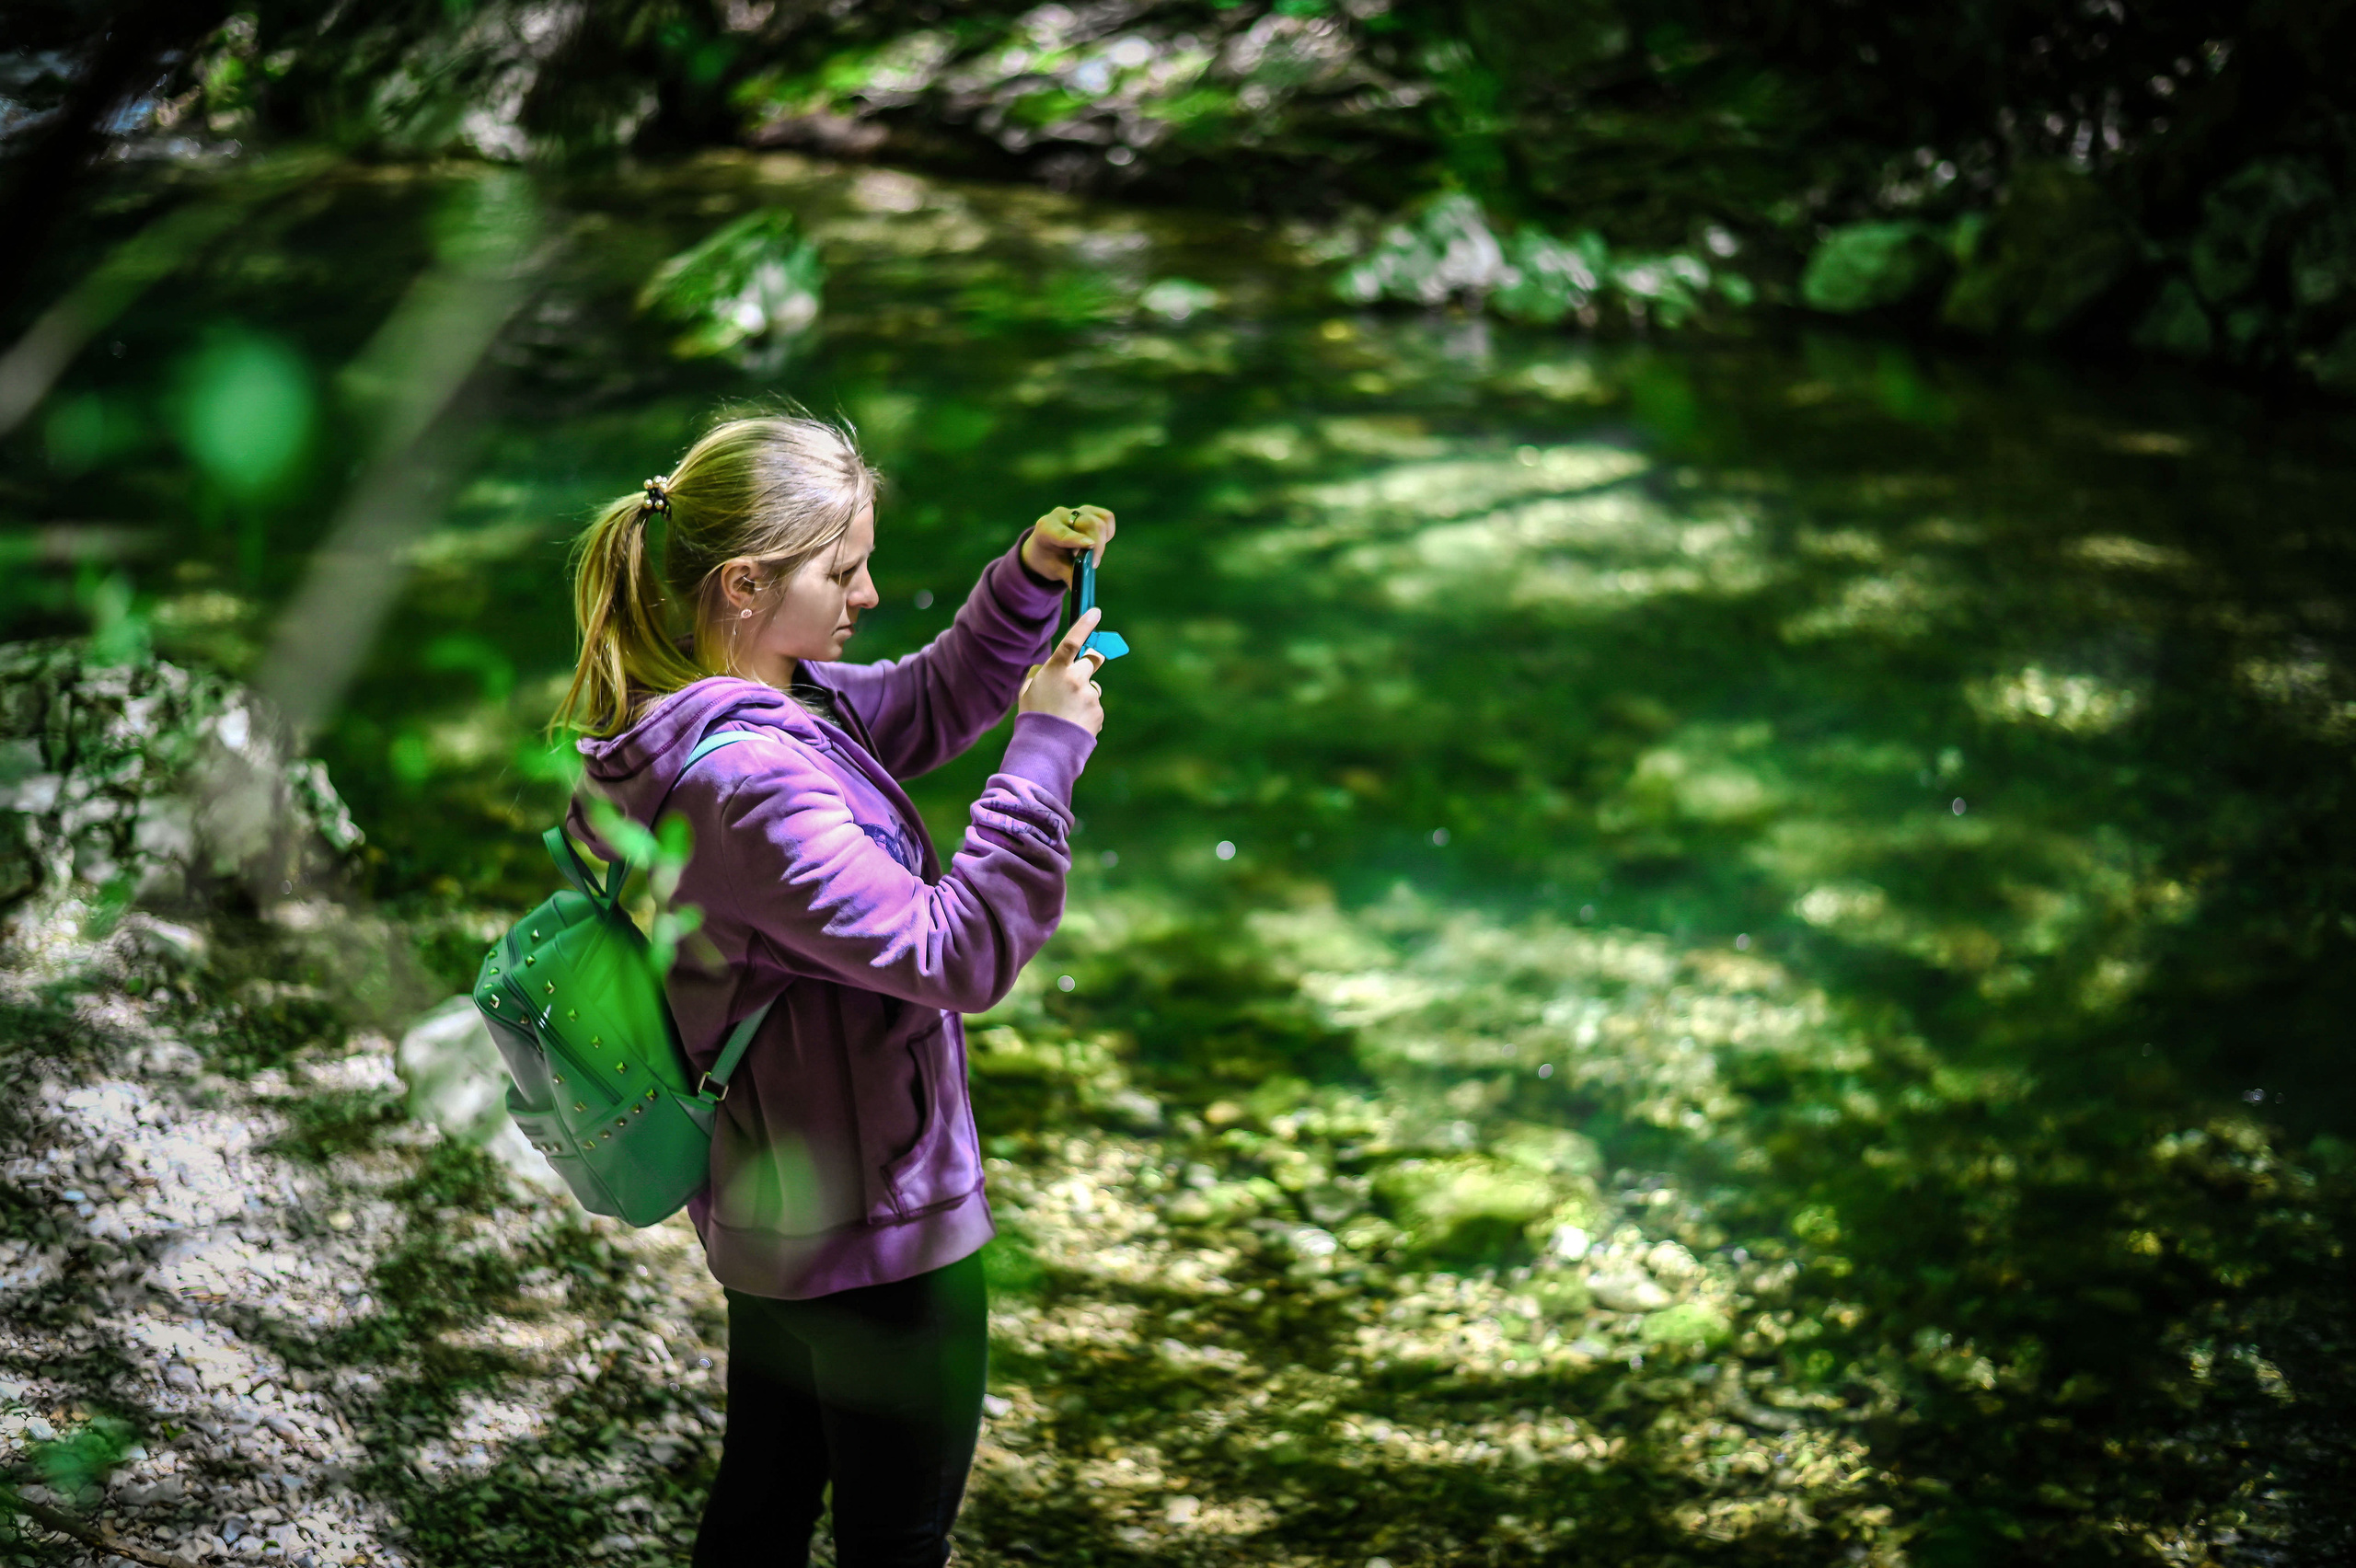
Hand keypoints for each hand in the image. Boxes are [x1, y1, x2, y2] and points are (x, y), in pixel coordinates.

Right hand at [1018, 608, 1107, 735]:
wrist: (1047, 749)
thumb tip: (1048, 669)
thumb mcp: (1028, 691)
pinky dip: (1086, 713)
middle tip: (1085, 667)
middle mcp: (1076, 679)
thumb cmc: (1033, 718)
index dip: (1085, 624)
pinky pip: (1094, 706)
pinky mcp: (1099, 711)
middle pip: (1093, 659)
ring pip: (1092, 687)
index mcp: (1056, 670)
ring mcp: (1090, 695)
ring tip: (1067, 713)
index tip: (1095, 612)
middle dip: (1091, 660)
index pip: (1073, 640)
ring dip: (1083, 694)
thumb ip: (1040, 675)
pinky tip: (1073, 724)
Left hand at [1022, 503, 1115, 585]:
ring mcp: (1075, 510)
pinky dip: (1107, 532)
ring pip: (1100, 520)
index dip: (1077, 539)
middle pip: (1089, 524)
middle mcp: (1060, 515)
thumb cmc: (1049, 559)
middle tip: (1094, 564)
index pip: (1064, 533)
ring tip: (1092, 553)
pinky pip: (1106, 518)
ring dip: (1103, 539)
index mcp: (1046, 529)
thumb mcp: (1055, 569)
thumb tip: (1081, 587)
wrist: (1044, 545)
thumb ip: (1069, 576)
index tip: (1090, 545)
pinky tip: (1098, 542)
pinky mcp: (1088, 510)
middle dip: (1098, 545)